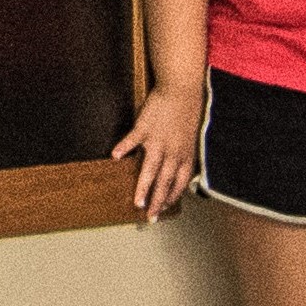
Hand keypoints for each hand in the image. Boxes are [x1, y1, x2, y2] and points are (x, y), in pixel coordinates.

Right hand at [112, 78, 206, 222]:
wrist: (181, 88)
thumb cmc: (187, 109)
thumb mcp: (190, 135)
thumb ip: (183, 152)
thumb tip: (178, 166)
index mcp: (185, 153)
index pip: (180, 182)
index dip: (172, 197)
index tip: (165, 207)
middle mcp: (172, 151)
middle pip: (165, 182)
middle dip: (158, 202)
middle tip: (150, 217)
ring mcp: (158, 141)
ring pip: (151, 169)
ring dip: (143, 188)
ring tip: (137, 202)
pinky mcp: (145, 128)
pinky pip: (132, 141)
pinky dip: (123, 148)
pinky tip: (115, 156)